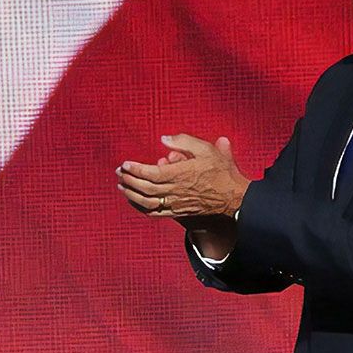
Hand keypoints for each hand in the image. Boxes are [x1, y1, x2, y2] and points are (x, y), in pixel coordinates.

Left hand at [117, 134, 249, 222]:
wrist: (234, 197)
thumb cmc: (221, 171)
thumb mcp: (206, 149)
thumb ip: (184, 141)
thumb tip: (164, 139)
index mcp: (179, 174)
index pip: (150, 173)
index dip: (134, 169)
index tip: (125, 164)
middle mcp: (174, 191)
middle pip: (144, 188)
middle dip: (128, 180)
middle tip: (119, 173)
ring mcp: (175, 204)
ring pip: (146, 203)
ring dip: (131, 195)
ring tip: (122, 187)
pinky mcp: (178, 212)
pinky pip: (155, 214)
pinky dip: (141, 208)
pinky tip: (135, 202)